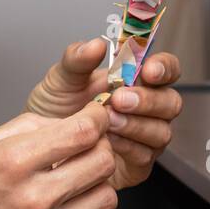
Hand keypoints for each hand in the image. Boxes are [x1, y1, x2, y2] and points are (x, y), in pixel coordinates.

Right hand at [0, 100, 117, 208]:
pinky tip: (54, 204)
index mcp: (13, 162)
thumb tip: (64, 121)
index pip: (84, 131)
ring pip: (105, 198)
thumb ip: (26, 129)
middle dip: (100, 145)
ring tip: (74, 176)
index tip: (94, 115)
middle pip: (103, 162)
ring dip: (95, 181)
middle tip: (86, 144)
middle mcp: (33, 198)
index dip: (96, 117)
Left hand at [27, 39, 182, 189]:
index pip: (166, 69)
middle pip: (171, 101)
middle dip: (148, 100)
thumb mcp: (60, 80)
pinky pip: (145, 156)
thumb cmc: (55, 112)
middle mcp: (146, 108)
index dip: (164, 68)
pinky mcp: (137, 164)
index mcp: (134, 81)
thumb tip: (97, 44)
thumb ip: (78, 60)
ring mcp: (145, 137)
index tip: (148, 70)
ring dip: (136, 125)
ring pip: (162, 131)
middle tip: (119, 99)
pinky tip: (107, 141)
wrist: (38, 149)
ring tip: (108, 121)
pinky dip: (127, 147)